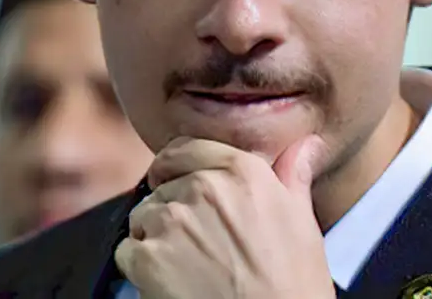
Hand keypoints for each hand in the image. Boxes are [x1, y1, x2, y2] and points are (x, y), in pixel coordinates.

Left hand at [114, 136, 334, 298]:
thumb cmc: (293, 287)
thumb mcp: (303, 225)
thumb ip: (292, 177)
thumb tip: (304, 147)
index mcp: (242, 172)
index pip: (185, 148)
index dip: (178, 166)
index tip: (178, 180)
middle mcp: (202, 187)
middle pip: (163, 186)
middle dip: (173, 209)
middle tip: (199, 242)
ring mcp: (171, 221)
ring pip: (142, 216)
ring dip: (155, 237)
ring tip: (188, 265)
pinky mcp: (147, 258)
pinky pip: (127, 250)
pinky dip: (140, 266)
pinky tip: (172, 282)